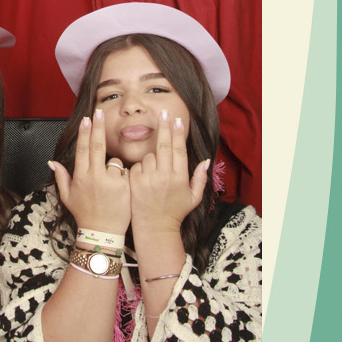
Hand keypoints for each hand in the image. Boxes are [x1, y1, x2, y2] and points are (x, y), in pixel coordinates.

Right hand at [50, 110, 131, 234]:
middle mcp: (95, 177)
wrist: (102, 233)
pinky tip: (120, 191)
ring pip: (114, 161)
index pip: (83, 149)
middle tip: (100, 112)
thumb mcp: (68, 197)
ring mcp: (111, 181)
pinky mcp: (125, 186)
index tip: (88, 119)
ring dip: (113, 168)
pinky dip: (123, 178)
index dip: (85, 132)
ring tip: (110, 187)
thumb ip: (61, 177)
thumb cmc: (85, 215)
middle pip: (97, 146)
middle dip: (98, 127)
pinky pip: (125, 172)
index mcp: (81, 177)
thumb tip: (52, 162)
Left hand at [127, 111, 208, 236]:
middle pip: (163, 145)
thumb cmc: (175, 212)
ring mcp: (148, 179)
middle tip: (163, 113)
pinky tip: (143, 178)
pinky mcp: (134, 183)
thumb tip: (206, 160)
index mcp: (179, 177)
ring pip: (149, 156)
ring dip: (152, 158)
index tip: (177, 120)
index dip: (178, 133)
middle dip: (164, 127)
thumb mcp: (193, 198)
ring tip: (155, 173)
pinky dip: (140, 168)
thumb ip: (200, 178)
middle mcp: (164, 176)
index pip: (179, 149)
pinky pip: (137, 166)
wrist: (155, 229)